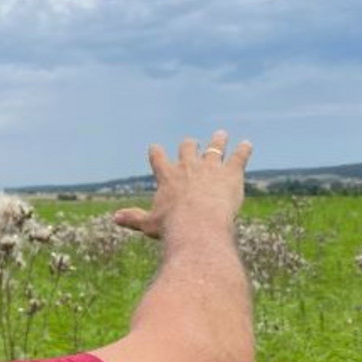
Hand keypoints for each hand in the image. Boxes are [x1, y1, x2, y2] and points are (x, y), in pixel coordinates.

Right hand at [113, 130, 252, 240]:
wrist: (197, 225)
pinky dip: (244, 150)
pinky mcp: (231, 172)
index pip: (158, 157)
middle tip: (191, 143)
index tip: (156, 148)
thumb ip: (133, 218)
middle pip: (187, 147)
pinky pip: (239, 156)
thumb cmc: (171, 227)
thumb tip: (114, 218)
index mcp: (167, 175)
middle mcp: (188, 165)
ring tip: (220, 135)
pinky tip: (247, 145)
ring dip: (218, 140)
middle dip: (189, 145)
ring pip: (215, 147)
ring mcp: (210, 166)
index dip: (157, 153)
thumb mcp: (148, 224)